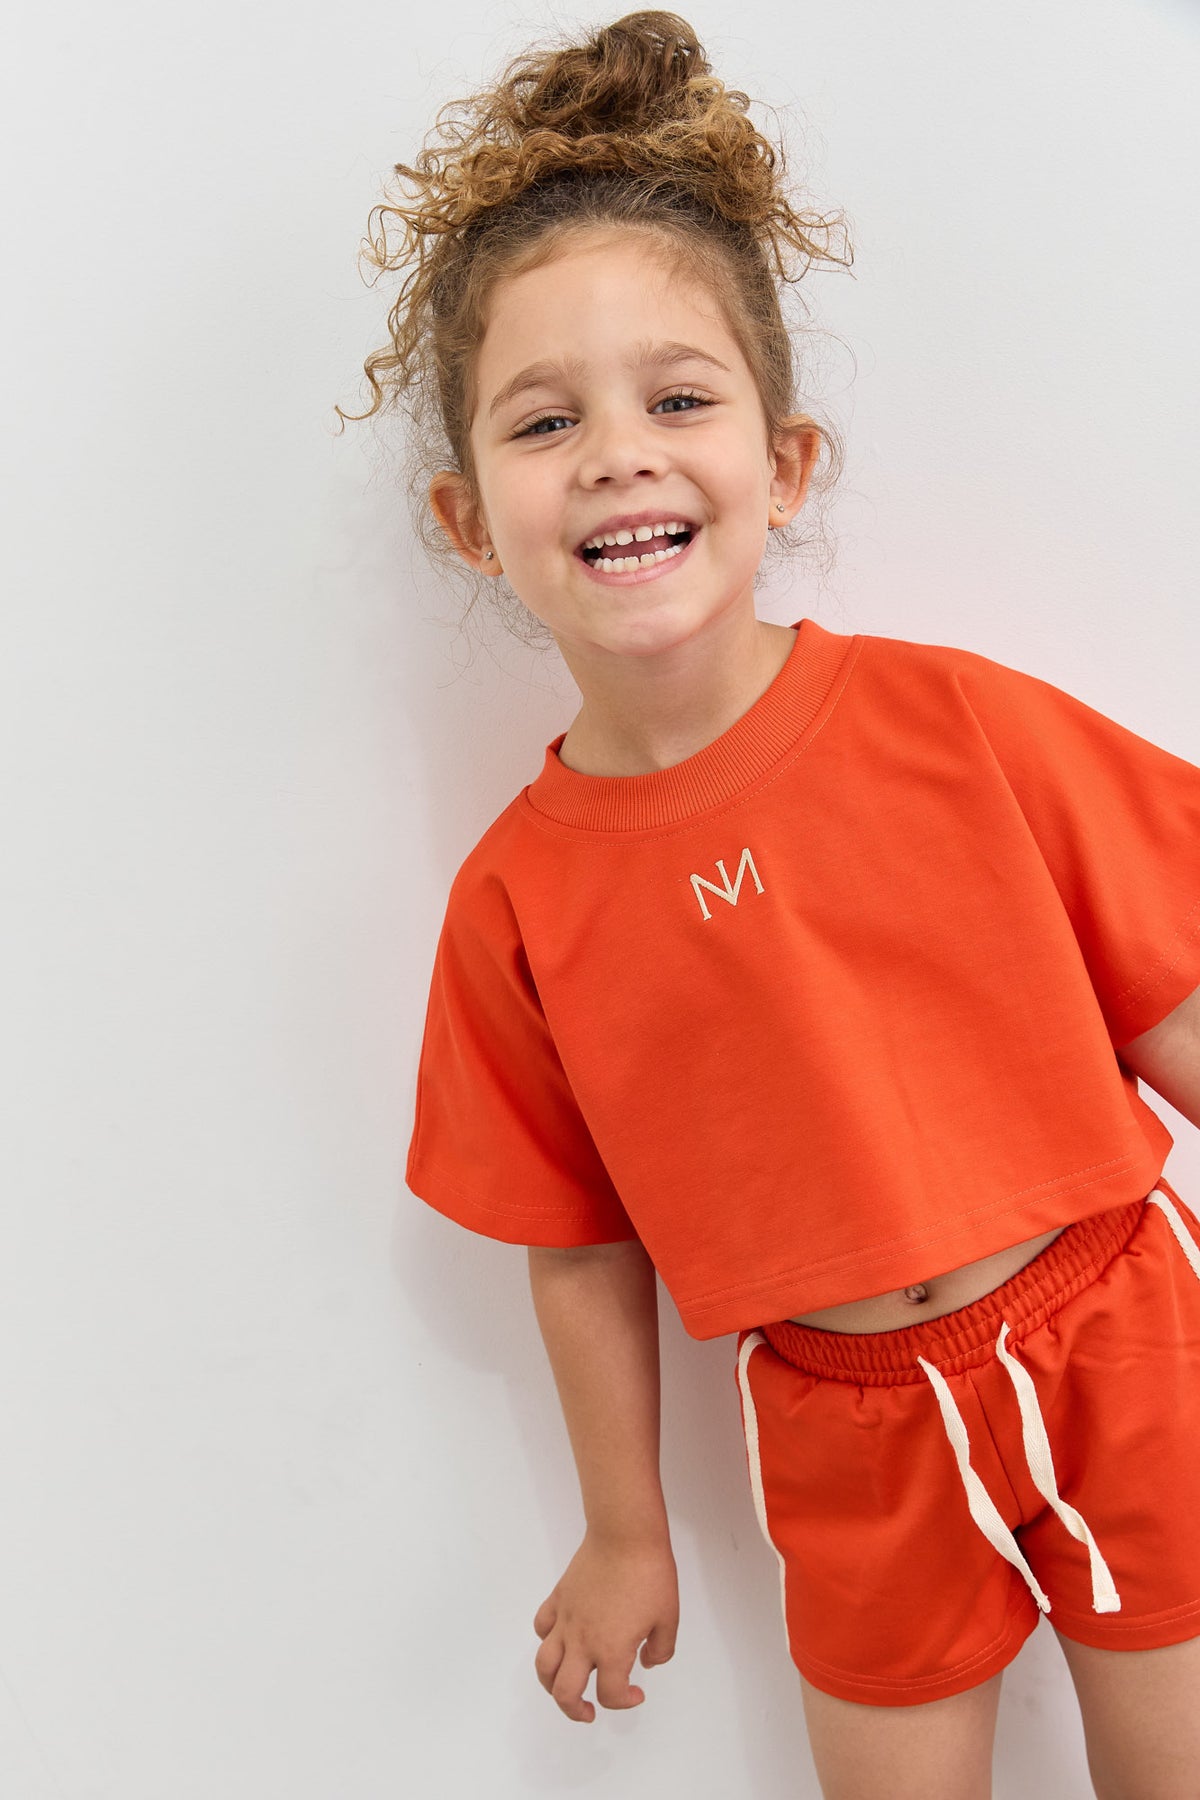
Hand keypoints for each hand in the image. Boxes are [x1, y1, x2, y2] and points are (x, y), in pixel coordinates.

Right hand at [532, 1530, 678, 1723]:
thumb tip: (646, 1662)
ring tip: (564, 1686)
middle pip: (565, 1692)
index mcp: (611, 1651)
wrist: (624, 1536)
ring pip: (544, 1665)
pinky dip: (547, 1639)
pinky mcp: (558, 1598)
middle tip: (588, 1711)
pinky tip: (561, 1638)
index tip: (636, 1693)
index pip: (610, 1694)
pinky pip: (542, 1626)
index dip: (625, 1702)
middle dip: (575, 1710)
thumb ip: (660, 1649)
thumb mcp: (669, 1618)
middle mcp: (583, 1642)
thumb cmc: (650, 1574)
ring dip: (551, 1684)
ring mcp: (566, 1620)